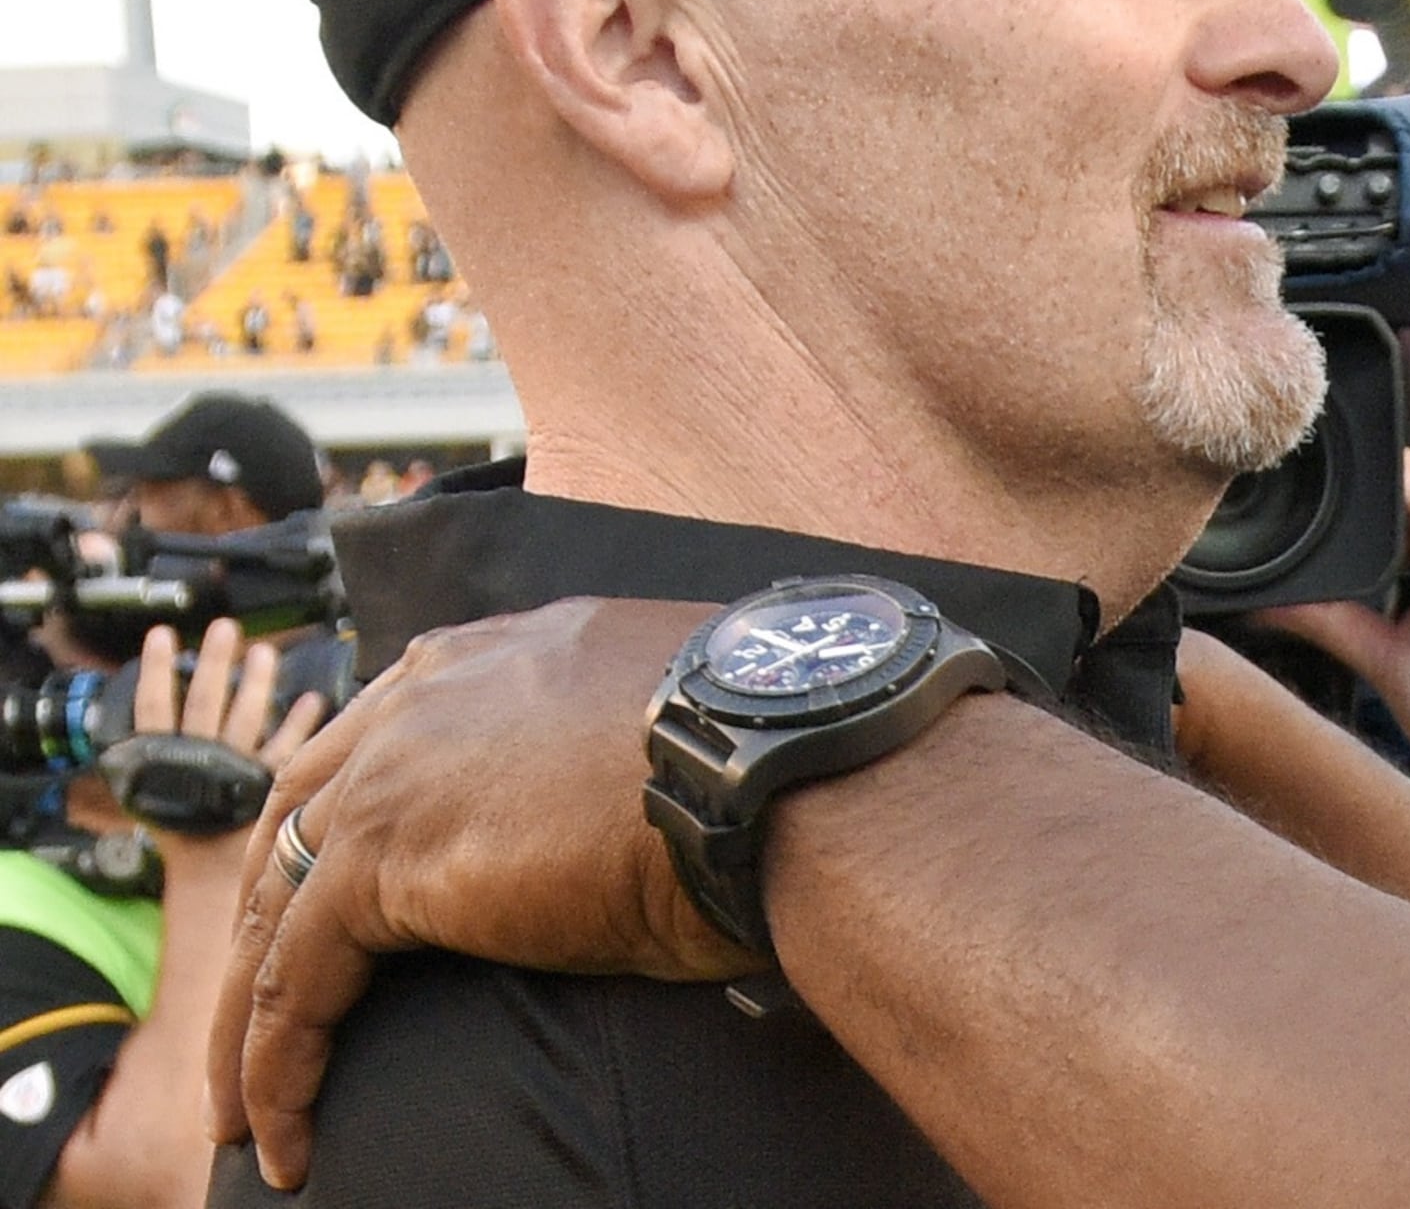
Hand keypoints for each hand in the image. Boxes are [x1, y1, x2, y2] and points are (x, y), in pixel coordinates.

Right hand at [130, 618, 324, 873]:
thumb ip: (164, 739)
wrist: (208, 868)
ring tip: (265, 652)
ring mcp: (228, 772)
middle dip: (214, 664)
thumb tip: (175, 690)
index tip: (162, 635)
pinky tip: (312, 699)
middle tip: (225, 628)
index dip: (154, 671)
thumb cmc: (186, 815)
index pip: (152, 707)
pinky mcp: (261, 787)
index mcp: (160, 758)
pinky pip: (282, 750)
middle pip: (202, 703)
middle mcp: (193, 760)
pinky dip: (297, 724)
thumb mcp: (158, 780)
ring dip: (255, 684)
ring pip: (242, 720)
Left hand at [211, 597, 741, 1189]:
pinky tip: (282, 1133)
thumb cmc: (768, 759)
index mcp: (490, 657)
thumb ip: (606, 753)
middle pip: (296, 818)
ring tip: (247, 1110)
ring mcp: (393, 774)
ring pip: (273, 907)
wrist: (780, 769)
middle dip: (267, 920)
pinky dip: (277, 1064)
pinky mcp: (385, 862)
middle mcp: (422, 696)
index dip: (345, 829)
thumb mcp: (663, 733)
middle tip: (267, 1013)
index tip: (339, 905)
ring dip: (250, 1016)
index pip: (376, 743)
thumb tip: (637, 815)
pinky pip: (294, 981)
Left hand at [1271, 455, 1409, 815]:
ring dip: (1385, 471)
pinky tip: (1378, 481)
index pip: (1409, 498)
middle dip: (1365, 465)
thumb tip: (1270, 605)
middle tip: (1295, 451)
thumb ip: (1336, 622)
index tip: (1294, 467)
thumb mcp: (1390, 660)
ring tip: (1324, 452)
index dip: (1359, 483)